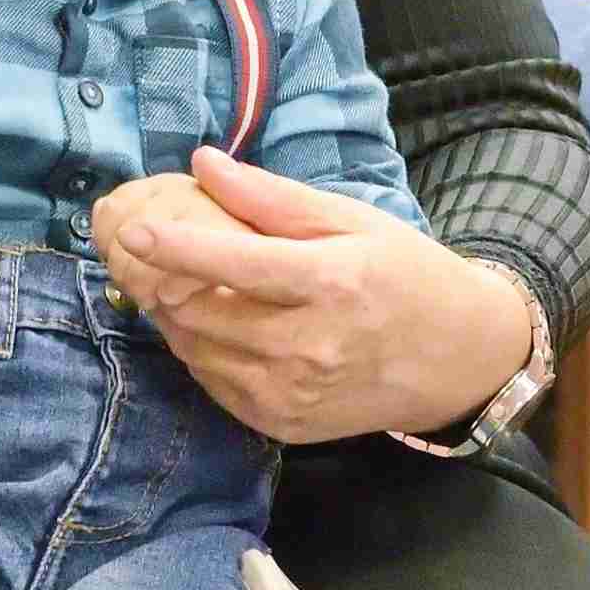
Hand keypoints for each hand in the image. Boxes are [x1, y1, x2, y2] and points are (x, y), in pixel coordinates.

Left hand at [94, 147, 530, 443]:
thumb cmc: (405, 274)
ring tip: (182, 283)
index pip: (231, 264)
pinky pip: (212, 383)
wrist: (457, 359)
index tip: (132, 229)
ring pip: (194, 351)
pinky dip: (200, 350)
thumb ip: (272, 196)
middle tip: (148, 253)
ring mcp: (292, 394)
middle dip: (161, 280)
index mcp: (330, 282)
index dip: (173, 246)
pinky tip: (217, 324)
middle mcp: (308, 347)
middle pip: (199, 311)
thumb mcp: (352, 219)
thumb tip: (202, 163)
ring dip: (175, 315)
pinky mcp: (282, 425)